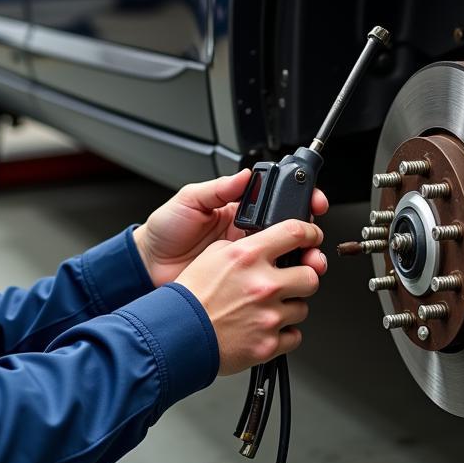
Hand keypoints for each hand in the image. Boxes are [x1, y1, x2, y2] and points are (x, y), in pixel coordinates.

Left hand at [133, 169, 328, 286]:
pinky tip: (289, 285)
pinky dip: (284, 287)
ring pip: (286, 262)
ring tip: (310, 264)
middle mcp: (247, 238)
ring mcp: (246, 264)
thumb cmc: (166, 231)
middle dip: (310, 237)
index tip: (315, 202)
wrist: (148, 266)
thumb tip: (245, 175)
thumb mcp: (190, 200)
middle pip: (290, 236)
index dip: (300, 202)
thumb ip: (219, 188)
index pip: (278, 205)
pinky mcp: (241, 287)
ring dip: (304, 262)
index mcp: (239, 213)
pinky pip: (269, 286)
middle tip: (315, 241)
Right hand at [175, 219, 327, 374]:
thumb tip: (266, 243)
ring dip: (290, 307)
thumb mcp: (213, 254)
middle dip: (303, 277)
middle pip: (311, 275)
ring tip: (266, 308)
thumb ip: (244, 247)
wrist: (178, 334)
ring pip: (303, 307)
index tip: (312, 238)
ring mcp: (268, 316)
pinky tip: (264, 327)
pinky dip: (283, 334)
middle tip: (290, 281)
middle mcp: (263, 284)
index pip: (295, 233)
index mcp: (249, 256)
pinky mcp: (268, 344)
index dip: (310, 233)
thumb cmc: (191, 296)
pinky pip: (294, 336)